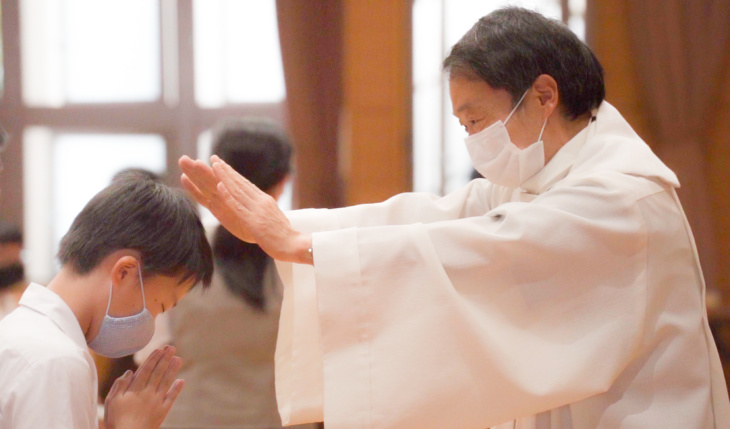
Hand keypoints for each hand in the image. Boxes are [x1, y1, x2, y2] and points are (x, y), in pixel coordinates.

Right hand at [104, 346, 183, 428]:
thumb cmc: (116, 420)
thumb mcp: (112, 401)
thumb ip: (120, 385)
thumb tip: (130, 372)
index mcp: (135, 389)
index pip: (146, 370)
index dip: (153, 358)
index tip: (160, 349)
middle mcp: (148, 393)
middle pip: (158, 373)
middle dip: (165, 359)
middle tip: (172, 348)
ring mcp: (157, 402)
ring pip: (166, 382)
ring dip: (173, 369)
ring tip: (178, 358)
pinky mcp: (162, 411)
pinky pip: (171, 398)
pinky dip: (176, 389)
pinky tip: (181, 380)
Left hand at [179, 155, 311, 263]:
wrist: (294, 245)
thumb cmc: (284, 235)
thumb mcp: (274, 217)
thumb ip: (265, 209)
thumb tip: (258, 204)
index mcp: (265, 201)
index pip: (246, 184)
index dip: (233, 173)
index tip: (223, 164)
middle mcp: (261, 202)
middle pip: (241, 183)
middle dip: (226, 170)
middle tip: (214, 158)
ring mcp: (257, 211)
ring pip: (238, 191)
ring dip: (225, 177)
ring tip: (215, 166)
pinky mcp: (254, 222)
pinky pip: (238, 207)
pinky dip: (228, 195)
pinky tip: (219, 187)